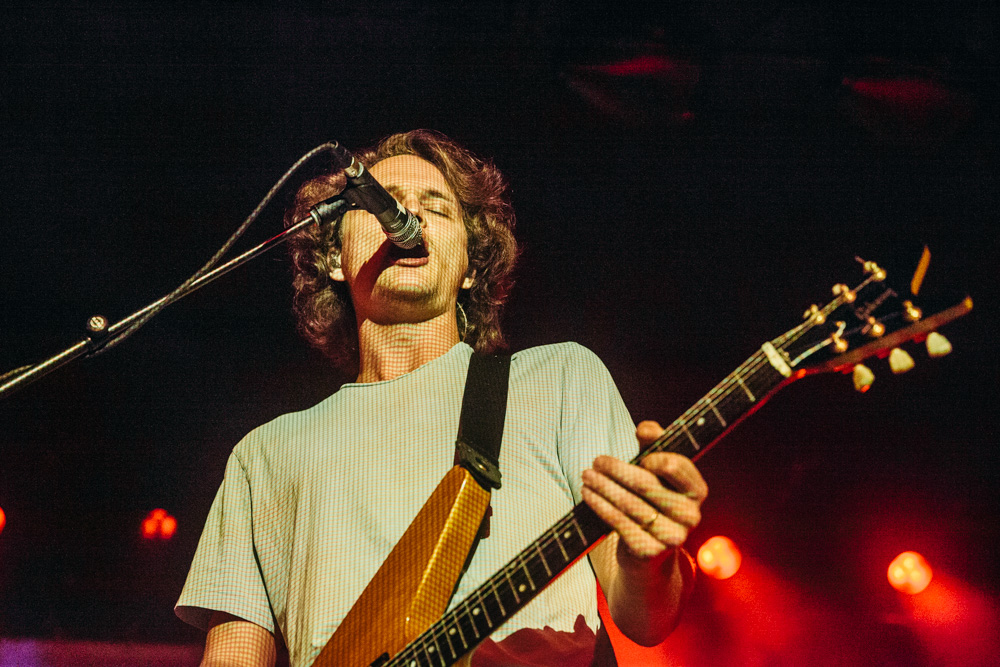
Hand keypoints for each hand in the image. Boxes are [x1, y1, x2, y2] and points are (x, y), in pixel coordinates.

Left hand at [581, 420, 707, 563]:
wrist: (652, 552)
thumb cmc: (653, 500)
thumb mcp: (657, 471)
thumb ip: (654, 445)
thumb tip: (645, 428)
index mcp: (697, 490)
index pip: (675, 466)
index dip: (654, 458)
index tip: (638, 457)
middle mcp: (690, 515)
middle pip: (646, 484)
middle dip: (616, 470)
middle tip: (596, 461)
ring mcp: (672, 536)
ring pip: (629, 503)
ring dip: (603, 486)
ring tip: (587, 475)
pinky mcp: (650, 551)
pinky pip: (619, 522)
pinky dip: (600, 505)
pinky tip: (588, 494)